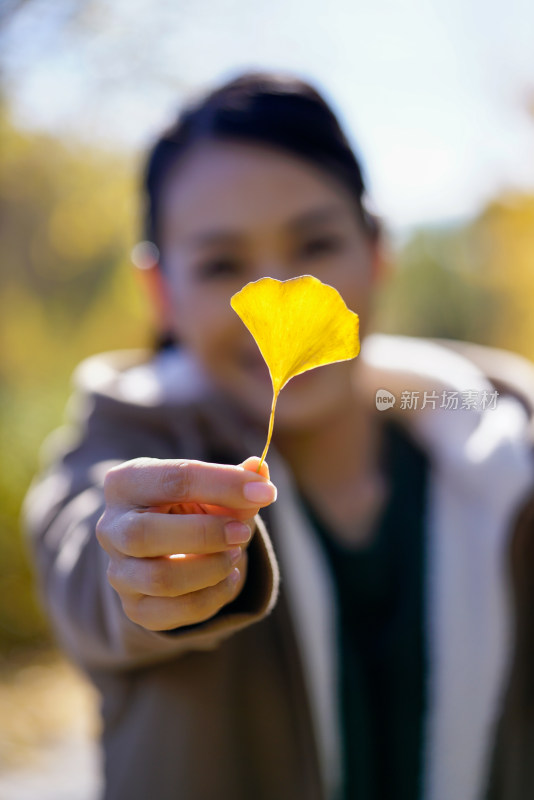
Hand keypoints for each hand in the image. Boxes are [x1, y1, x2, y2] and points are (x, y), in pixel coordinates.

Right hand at [96, 456, 275, 630]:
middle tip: (243, 532)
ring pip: (160, 579)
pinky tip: (229, 578)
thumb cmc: (190, 505)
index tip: (264, 492)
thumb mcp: (211, 486)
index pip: (174, 479)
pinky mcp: (134, 607)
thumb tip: (261, 470)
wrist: (166, 545)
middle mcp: (111, 527)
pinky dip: (212, 597)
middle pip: (145, 534)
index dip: (224, 485)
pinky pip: (173, 612)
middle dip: (205, 534)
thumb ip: (237, 478)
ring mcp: (118, 572)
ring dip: (211, 568)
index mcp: (126, 482)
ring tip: (235, 554)